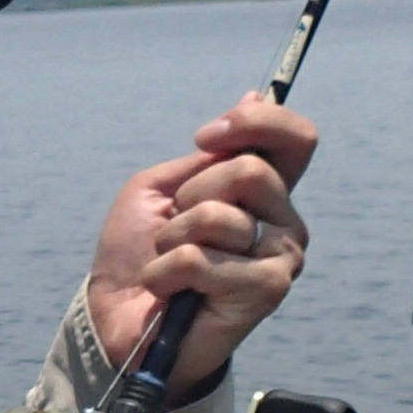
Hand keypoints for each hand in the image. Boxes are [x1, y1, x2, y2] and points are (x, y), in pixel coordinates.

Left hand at [83, 95, 319, 389]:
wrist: (115, 316)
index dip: (255, 124)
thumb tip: (256, 96)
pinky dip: (166, 271)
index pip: (296, 139)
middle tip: (174, 227)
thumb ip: (209, 155)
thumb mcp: (163, 187)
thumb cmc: (139, 253)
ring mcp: (281, 258)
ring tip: (169, 263)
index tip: (205, 139)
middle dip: (191, 194)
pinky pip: (201, 258)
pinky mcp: (267, 292)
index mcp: (265, 192)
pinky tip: (170, 290)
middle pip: (251, 171)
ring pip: (220, 216)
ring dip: (172, 237)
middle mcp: (284, 222)